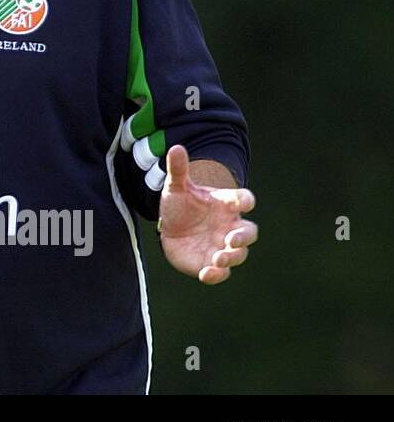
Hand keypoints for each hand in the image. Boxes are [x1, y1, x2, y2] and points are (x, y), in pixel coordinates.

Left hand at [159, 145, 258, 284]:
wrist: (172, 226)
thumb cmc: (181, 204)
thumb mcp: (176, 187)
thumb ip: (178, 170)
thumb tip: (176, 147)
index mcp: (226, 204)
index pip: (243, 200)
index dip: (245, 201)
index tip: (243, 203)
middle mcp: (230, 226)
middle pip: (249, 233)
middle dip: (244, 237)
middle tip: (232, 239)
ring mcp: (223, 246)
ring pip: (238, 255)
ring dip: (231, 257)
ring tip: (218, 257)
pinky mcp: (212, 263)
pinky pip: (221, 272)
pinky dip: (217, 274)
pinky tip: (206, 273)